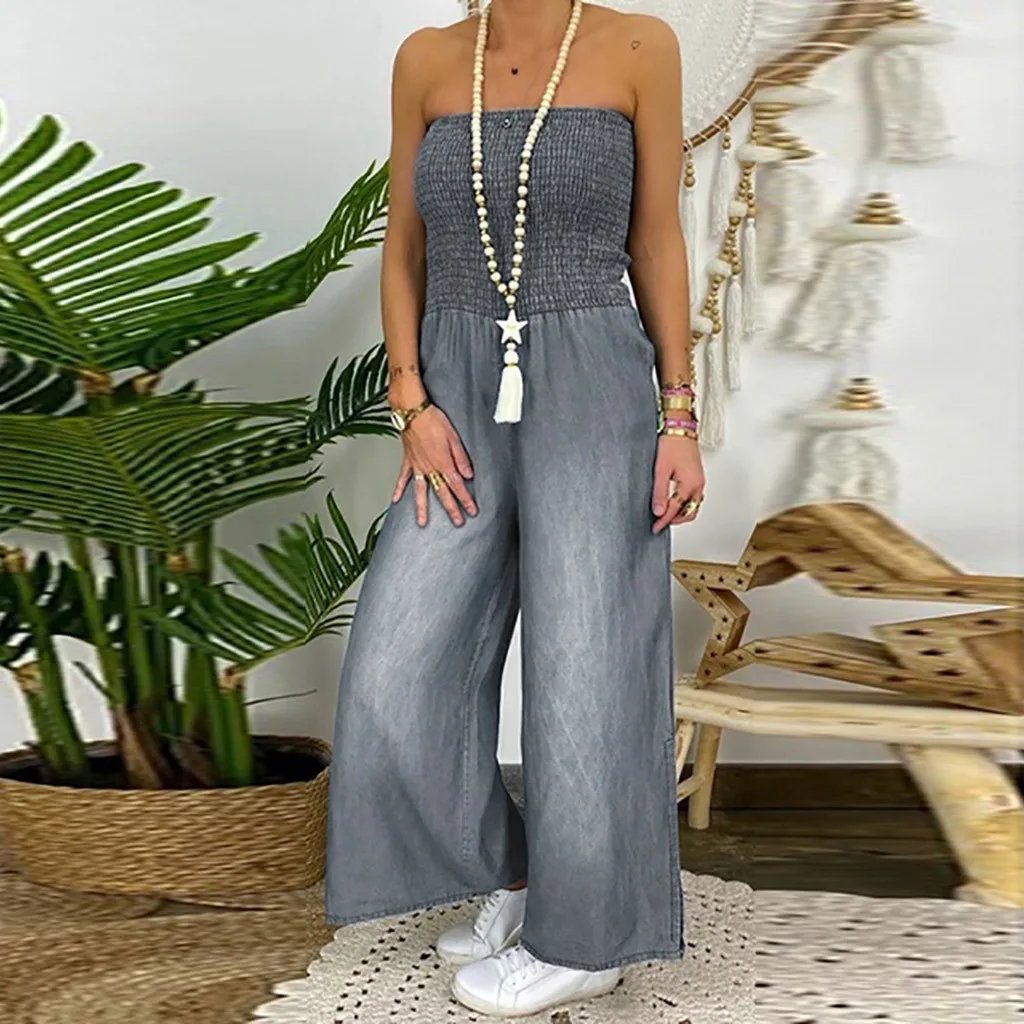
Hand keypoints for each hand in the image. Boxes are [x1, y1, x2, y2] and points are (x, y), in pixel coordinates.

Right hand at [392, 406, 476, 526]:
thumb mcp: (453, 437)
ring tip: (422, 522)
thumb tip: (468, 474)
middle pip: (442, 493)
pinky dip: (398, 489)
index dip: (466, 500)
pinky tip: (396, 500)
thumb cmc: (432, 420)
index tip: (471, 510)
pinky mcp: (408, 461)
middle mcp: (430, 468)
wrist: (412, 412)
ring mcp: (417, 466)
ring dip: (422, 508)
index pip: (457, 486)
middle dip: (451, 509)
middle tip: (457, 522)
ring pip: (421, 492)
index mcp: (443, 463)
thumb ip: (461, 458)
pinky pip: (403, 478)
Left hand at [651, 434, 704, 533]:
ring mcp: (699, 480)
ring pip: (693, 505)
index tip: (655, 527)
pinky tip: (674, 501)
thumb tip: (658, 510)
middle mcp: (698, 484)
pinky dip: (685, 503)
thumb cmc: (671, 443)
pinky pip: (694, 496)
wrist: (679, 426)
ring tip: (666, 514)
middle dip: (675, 519)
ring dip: (681, 512)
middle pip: (690, 512)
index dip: (664, 521)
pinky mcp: (697, 475)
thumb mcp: (661, 470)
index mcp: (690, 484)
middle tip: (660, 522)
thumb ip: (660, 493)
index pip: (676, 510)